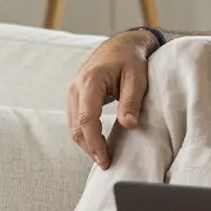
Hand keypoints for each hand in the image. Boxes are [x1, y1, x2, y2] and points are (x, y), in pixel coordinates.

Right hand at [68, 30, 156, 168]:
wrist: (121, 46)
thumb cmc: (131, 60)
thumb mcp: (137, 78)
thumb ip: (131, 101)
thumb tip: (129, 125)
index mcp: (90, 82)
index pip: (87, 119)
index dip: (95, 142)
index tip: (105, 159)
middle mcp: (76, 88)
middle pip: (76, 126)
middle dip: (90, 148)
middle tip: (107, 164)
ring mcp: (73, 92)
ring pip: (73, 126)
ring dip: (87, 144)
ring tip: (104, 158)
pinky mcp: (76, 97)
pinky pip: (76, 121)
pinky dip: (85, 135)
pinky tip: (98, 145)